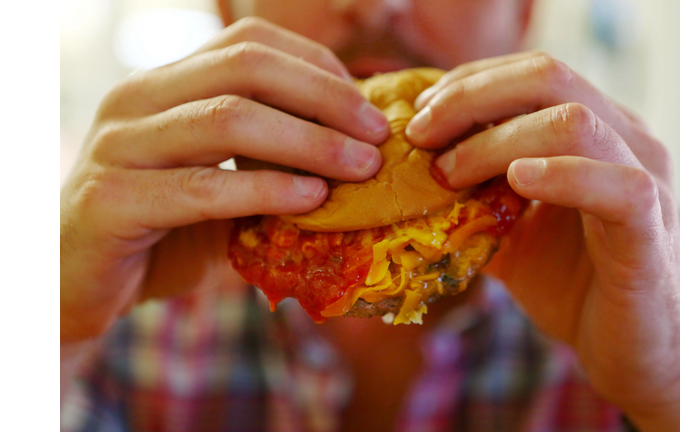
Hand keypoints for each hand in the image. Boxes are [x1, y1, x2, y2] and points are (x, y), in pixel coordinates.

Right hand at [60, 17, 389, 342]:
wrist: (78, 282)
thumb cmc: (161, 231)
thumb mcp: (224, 186)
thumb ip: (272, 163)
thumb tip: (355, 153)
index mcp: (165, 84)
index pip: (250, 44)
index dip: (318, 68)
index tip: (369, 110)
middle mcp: (137, 99)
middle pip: (246, 67)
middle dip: (325, 99)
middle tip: (377, 137)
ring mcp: (119, 144)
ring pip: (227, 118)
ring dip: (308, 142)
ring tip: (360, 168)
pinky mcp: (111, 199)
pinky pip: (203, 186)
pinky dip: (265, 190)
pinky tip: (311, 201)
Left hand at [406, 51, 679, 430]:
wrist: (633, 353)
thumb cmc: (573, 287)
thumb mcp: (508, 235)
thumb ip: (472, 202)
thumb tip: (407, 183)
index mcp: (594, 129)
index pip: (530, 73)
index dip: (468, 82)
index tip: (419, 114)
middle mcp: (624, 137)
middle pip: (547, 76)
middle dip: (469, 98)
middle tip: (419, 134)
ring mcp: (643, 175)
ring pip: (573, 122)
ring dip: (495, 142)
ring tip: (448, 173)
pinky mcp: (651, 225)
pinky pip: (616, 184)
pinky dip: (560, 176)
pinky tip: (516, 183)